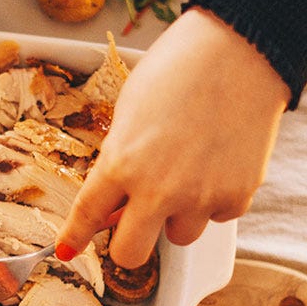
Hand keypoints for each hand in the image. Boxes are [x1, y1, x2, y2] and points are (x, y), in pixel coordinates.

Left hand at [55, 8, 290, 267]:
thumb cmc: (178, 72)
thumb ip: (119, 161)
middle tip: (134, 225)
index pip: (87, 215)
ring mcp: (199, 197)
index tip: (68, 250)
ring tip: (186, 177)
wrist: (238, 51)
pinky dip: (215, 200)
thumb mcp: (129, 116)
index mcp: (119, 165)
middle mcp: (157, 190)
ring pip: (179, 236)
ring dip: (177, 217)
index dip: (75, 237)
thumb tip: (119, 198)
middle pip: (129, 254)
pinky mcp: (237, 195)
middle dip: (128, 244)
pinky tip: (216, 165)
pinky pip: (218, 217)